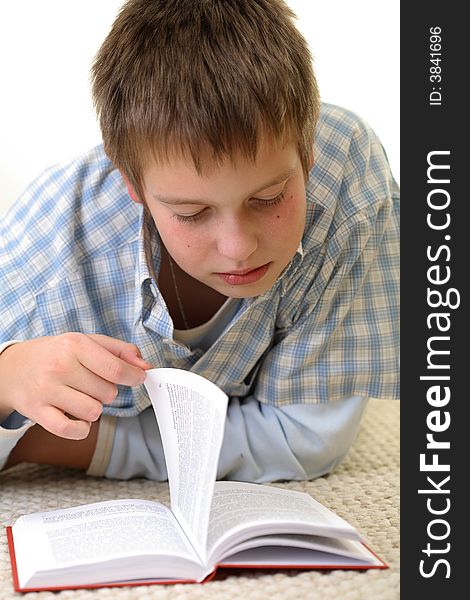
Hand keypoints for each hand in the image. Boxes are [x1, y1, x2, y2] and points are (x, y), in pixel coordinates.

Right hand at [0, 333, 150, 439]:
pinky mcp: (37, 412)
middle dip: (106, 390)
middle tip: (90, 383)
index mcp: (74, 345)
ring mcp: (47, 391)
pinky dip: (81, 429)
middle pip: (108, 393)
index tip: (139, 377)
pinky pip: (71, 430)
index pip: (115, 369)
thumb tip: (145, 365)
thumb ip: (120, 351)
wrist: (13, 367)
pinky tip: (77, 418)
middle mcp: (59, 367)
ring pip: (93, 412)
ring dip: (93, 408)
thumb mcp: (86, 342)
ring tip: (79, 396)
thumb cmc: (57, 354)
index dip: (134, 376)